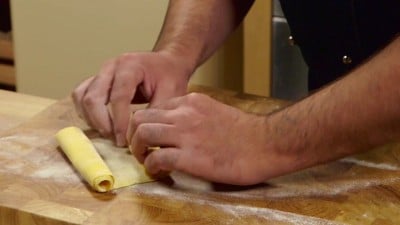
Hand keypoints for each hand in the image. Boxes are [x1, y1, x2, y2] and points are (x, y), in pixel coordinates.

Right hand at [72, 51, 190, 146]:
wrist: (166, 62)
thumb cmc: (170, 76)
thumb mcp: (171, 93)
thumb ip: (156, 112)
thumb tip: (141, 135)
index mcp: (130, 66)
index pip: (118, 96)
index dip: (119, 121)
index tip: (125, 141)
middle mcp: (110, 67)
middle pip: (93, 97)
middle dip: (102, 123)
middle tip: (116, 141)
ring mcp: (100, 72)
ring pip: (81, 97)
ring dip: (92, 120)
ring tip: (110, 134)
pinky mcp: (95, 80)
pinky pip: (80, 97)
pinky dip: (86, 113)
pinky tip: (102, 125)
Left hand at [127, 93, 292, 184]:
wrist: (267, 143)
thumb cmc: (246, 132)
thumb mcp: (216, 111)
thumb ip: (195, 115)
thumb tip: (181, 128)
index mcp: (191, 101)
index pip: (155, 108)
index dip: (148, 124)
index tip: (151, 138)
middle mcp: (184, 113)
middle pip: (140, 118)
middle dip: (134, 135)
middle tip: (140, 149)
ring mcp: (185, 134)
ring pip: (142, 134)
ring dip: (138, 150)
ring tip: (146, 160)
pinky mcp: (189, 156)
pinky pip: (156, 158)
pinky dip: (152, 167)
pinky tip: (160, 173)